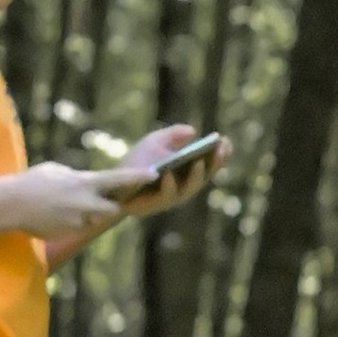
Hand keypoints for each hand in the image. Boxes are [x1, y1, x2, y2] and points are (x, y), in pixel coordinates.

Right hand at [15, 159, 157, 245]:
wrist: (9, 204)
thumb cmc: (31, 182)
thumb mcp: (56, 171)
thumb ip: (75, 176)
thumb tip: (84, 180)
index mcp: (84, 182)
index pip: (119, 179)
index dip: (139, 177)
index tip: (155, 173)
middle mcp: (85, 202)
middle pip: (113, 209)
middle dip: (108, 207)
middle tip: (95, 200)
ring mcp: (78, 219)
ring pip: (92, 219)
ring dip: (85, 215)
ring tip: (61, 206)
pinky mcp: (69, 232)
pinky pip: (76, 227)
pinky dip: (69, 222)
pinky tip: (52, 216)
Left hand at [112, 125, 229, 217]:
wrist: (112, 182)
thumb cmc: (136, 162)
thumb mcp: (155, 141)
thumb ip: (173, 135)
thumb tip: (192, 131)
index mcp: (189, 173)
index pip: (210, 164)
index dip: (219, 154)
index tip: (226, 140)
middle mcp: (185, 187)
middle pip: (205, 177)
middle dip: (214, 164)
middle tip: (220, 149)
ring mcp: (172, 198)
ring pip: (190, 189)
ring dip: (196, 176)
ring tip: (198, 160)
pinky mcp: (155, 204)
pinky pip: (165, 196)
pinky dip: (169, 185)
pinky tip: (168, 173)